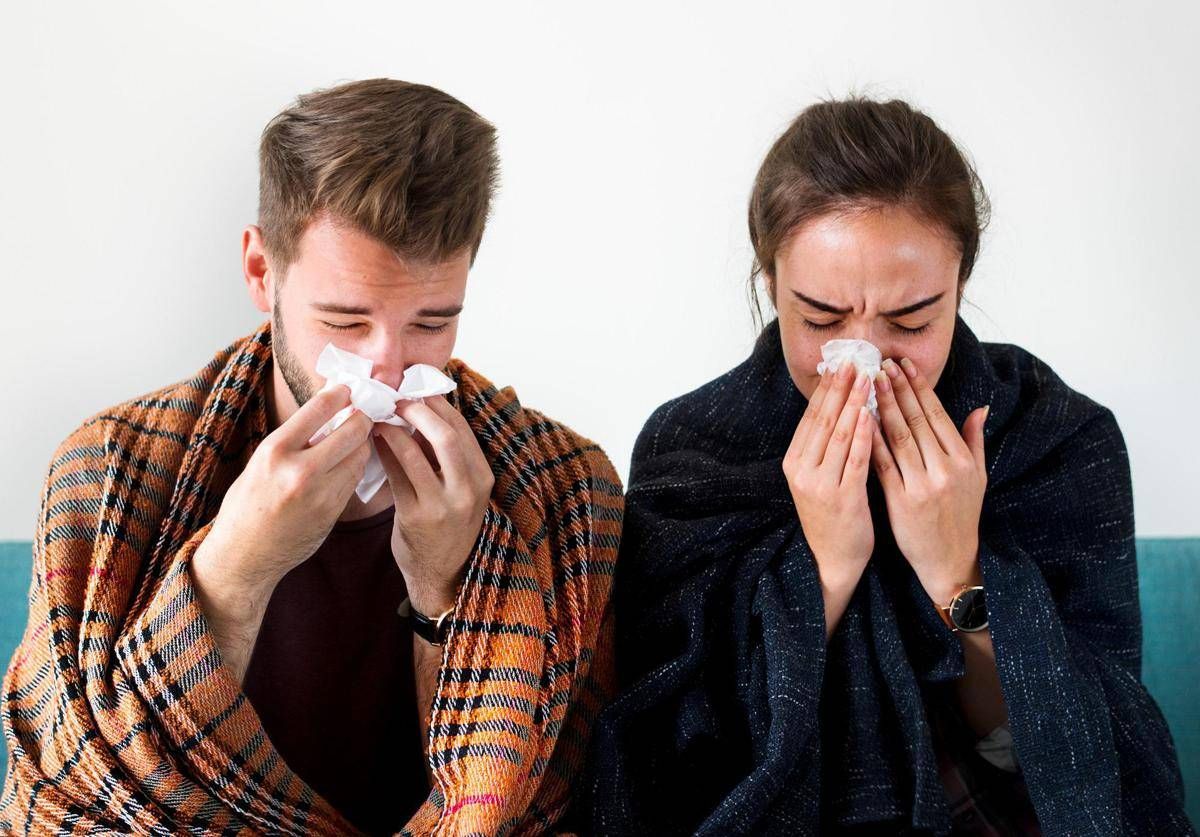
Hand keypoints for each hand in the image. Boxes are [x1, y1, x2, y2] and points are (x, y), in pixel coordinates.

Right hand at [191, 384, 373, 681]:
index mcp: (275, 451)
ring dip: (363, 444)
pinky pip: (354, 480)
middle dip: (362, 419)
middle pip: (352, 431)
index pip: (319, 409)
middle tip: (363, 413)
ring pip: (360, 455)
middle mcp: (300, 471)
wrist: (244, 556)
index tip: (348, 389)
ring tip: (358, 437)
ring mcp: (321, 494)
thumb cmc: (247, 505)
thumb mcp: (260, 463)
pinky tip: (351, 463)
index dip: (340, 395)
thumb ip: (293, 440)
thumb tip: (327, 412)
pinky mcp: (334, 512)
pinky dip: (356, 468)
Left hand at [372, 395, 494, 615]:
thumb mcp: (462, 490)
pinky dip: (384, 453)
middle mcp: (468, 490)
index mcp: (483, 477)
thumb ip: (448, 457)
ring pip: (416, 454)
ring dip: (394, 429)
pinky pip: (396, 475)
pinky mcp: (416, 517)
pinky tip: (374, 442)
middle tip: (397, 399)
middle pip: (446, 436)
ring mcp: (443, 505)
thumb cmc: (449, 524)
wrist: (444, 574)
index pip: (463, 429)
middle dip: (419, 411)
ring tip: (380, 417)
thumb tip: (420, 410)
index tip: (417, 389)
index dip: (439, 404)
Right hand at [783, 362, 877, 617]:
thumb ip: (825, 446)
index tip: (840, 364)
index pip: (812, 417)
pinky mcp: (842, 497)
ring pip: (840, 435)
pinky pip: (855, 459)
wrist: (833, 559)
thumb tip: (838, 407)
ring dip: (855, 403)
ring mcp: (820, 484)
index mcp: (794, 462)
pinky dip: (865, 434)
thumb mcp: (818, 478)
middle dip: (840, 388)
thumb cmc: (832, 516)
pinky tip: (874, 414)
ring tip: (867, 379)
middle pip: (824, 420)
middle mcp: (802, 470)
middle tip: (854, 361)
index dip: (827, 389)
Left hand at [869, 357, 988, 604]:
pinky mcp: (901, 501)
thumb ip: (974, 441)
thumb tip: (981, 407)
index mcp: (963, 460)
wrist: (949, 560)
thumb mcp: (977, 478)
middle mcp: (945, 469)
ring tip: (869, 383)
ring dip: (882, 407)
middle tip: (881, 364)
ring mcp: (923, 485)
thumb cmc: (961, 515)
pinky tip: (858, 420)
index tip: (904, 365)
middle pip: (916, 421)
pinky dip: (871, 440)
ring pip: (898, 437)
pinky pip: (883, 464)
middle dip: (898, 389)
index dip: (918, 388)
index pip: (937, 415)